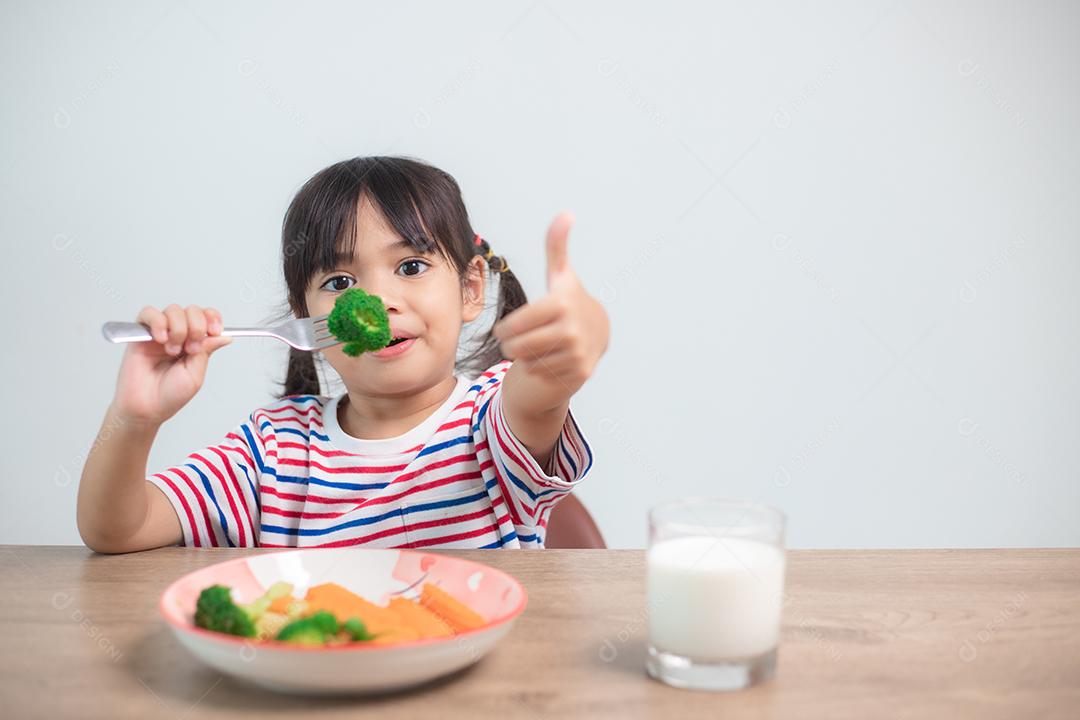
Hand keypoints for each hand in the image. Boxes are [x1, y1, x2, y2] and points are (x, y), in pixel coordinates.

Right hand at [111, 304, 231, 425]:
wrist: (145, 407)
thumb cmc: (169, 395)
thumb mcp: (196, 374)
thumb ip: (207, 351)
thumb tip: (224, 336)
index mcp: (195, 343)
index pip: (206, 318)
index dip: (213, 319)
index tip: (215, 331)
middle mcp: (178, 334)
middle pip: (192, 310)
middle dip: (197, 326)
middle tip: (191, 348)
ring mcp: (160, 332)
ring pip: (174, 310)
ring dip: (178, 328)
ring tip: (172, 350)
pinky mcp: (140, 333)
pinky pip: (149, 313)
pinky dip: (158, 322)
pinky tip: (161, 339)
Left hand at [493, 213, 609, 400]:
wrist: (598, 335)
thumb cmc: (570, 303)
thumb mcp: (561, 275)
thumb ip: (556, 246)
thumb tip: (566, 214)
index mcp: (561, 303)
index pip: (514, 325)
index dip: (504, 329)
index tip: (504, 329)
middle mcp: (572, 329)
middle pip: (518, 346)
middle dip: (510, 346)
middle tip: (513, 343)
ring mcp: (578, 353)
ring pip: (529, 362)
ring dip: (524, 358)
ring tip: (532, 349)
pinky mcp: (580, 372)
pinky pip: (542, 375)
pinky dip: (539, 371)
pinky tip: (548, 360)